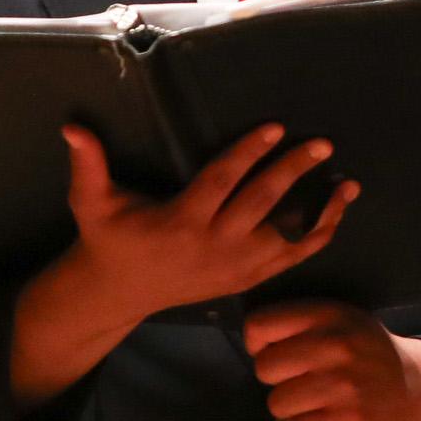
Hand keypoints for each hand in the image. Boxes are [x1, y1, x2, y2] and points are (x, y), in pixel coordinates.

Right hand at [9, 122, 354, 405]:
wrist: (119, 293)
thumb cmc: (108, 238)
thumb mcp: (91, 203)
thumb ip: (88, 165)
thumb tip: (72, 127)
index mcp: (181, 222)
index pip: (223, 180)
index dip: (250, 152)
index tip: (275, 127)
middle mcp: (214, 246)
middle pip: (264, 204)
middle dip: (294, 172)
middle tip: (322, 144)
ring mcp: (235, 267)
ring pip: (287, 237)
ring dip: (320, 211)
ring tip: (348, 184)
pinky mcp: (246, 279)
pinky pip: (291, 259)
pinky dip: (317, 237)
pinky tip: (338, 213)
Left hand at [242, 299, 420, 420]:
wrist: (419, 386)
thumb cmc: (367, 352)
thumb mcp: (341, 321)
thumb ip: (299, 324)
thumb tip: (252, 346)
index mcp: (328, 316)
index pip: (260, 326)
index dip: (259, 344)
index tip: (277, 353)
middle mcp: (336, 346)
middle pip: (264, 369)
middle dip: (277, 380)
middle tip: (302, 382)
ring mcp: (344, 385)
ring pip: (278, 404)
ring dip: (291, 409)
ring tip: (315, 403)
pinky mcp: (350, 420)